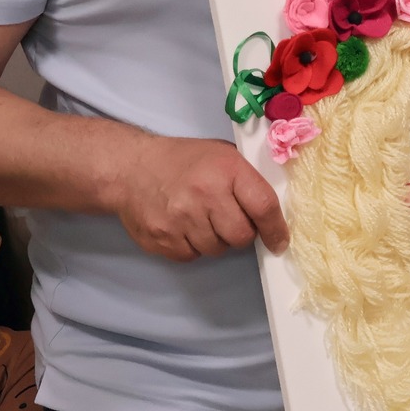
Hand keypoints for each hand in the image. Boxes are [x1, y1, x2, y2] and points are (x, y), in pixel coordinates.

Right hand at [110, 137, 287, 261]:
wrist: (130, 168)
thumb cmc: (182, 160)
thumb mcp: (222, 155)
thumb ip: (247, 180)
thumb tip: (273, 212)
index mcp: (226, 170)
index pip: (263, 206)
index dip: (276, 229)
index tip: (279, 241)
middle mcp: (204, 195)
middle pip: (241, 236)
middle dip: (241, 233)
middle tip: (229, 219)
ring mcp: (180, 219)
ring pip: (217, 249)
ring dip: (215, 239)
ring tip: (201, 218)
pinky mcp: (161, 238)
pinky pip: (192, 256)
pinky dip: (192, 246)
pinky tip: (183, 226)